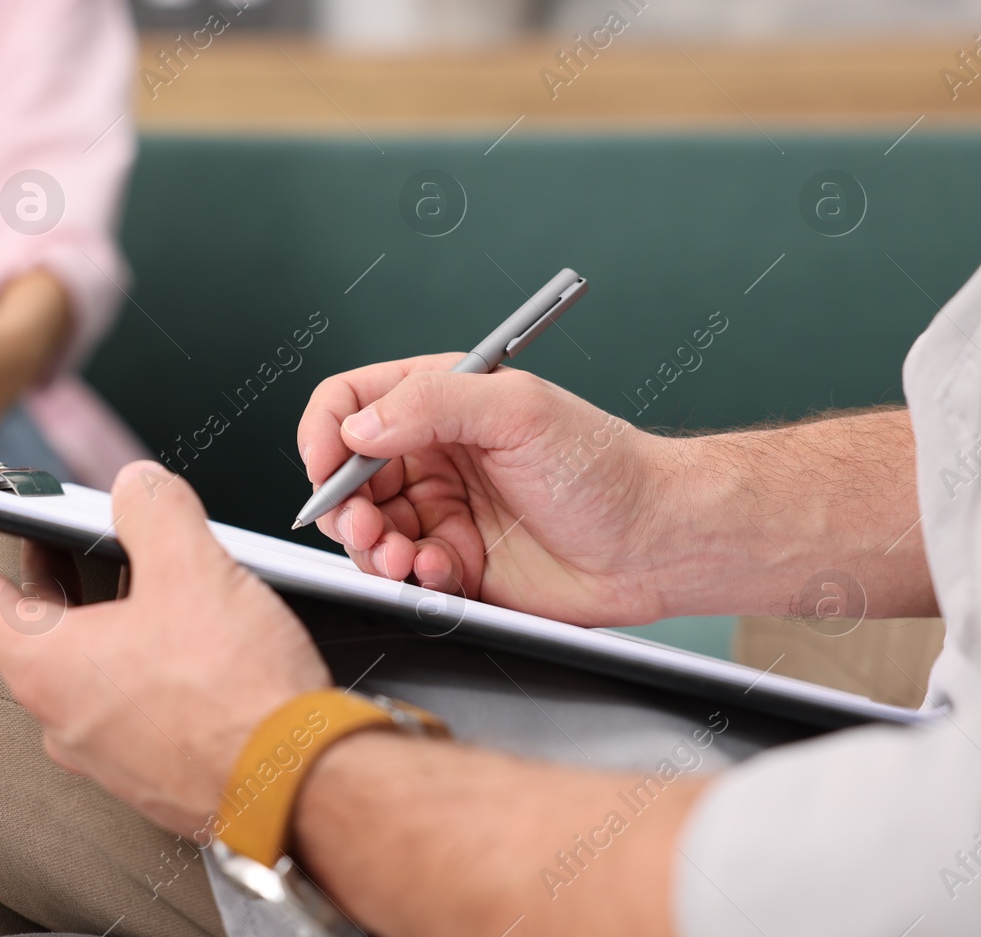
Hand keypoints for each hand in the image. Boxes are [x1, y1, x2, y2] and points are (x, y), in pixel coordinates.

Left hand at [0, 461, 330, 835]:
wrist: (300, 787)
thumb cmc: (239, 695)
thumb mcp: (193, 568)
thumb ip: (153, 509)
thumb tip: (137, 486)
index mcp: (45, 666)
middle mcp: (61, 714)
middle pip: (24, 625)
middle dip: (35, 564)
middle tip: (41, 520)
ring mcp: (103, 747)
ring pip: (78, 659)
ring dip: (91, 605)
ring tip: (128, 558)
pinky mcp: (148, 764)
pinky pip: (119, 693)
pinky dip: (129, 646)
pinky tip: (175, 623)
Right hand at [296, 356, 679, 626]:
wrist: (655, 542)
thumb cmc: (603, 466)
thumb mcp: (519, 410)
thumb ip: (432, 404)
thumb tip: (358, 428)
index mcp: (440, 402)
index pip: (351, 403)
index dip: (325, 433)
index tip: (325, 468)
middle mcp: (433, 454)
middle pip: (348, 476)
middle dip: (345, 507)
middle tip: (365, 528)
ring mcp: (441, 510)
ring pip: (368, 531)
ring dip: (374, 548)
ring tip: (403, 557)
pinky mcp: (455, 563)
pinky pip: (404, 574)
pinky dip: (412, 578)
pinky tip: (444, 572)